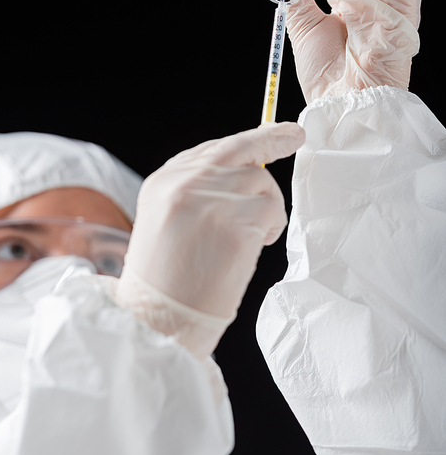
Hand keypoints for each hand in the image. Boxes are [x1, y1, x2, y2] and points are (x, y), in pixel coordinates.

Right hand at [122, 122, 304, 320]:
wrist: (158, 319)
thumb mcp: (164, 222)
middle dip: (272, 138)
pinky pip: (272, 210)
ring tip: (251, 239)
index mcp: (163, 183)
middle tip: (295, 135)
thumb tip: (240, 177)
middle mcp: (185, 183)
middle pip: (240, 150)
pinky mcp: (235, 222)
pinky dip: (271, 228)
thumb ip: (196, 193)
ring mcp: (211, 199)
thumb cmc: (165, 281)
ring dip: (267, 210)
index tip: (271, 136)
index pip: (211, 150)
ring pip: (262, 182)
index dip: (246, 141)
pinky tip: (253, 247)